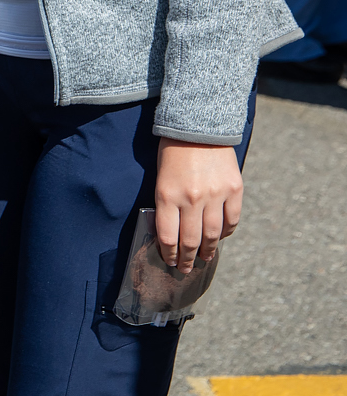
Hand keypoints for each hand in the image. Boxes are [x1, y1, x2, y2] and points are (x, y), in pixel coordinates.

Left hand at [154, 139, 242, 273]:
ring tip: (204, 259)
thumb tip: (173, 232)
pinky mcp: (234, 190)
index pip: (167, 236)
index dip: (169, 254)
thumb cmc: (173, 151)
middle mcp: (191, 198)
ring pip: (212, 235)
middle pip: (190, 240)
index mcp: (167, 195)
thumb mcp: (161, 177)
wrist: (199, 126)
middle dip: (188, 259)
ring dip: (207, 251)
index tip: (170, 262)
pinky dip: (225, 233)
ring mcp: (215, 195)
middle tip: (187, 269)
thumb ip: (167, 203)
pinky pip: (231, 220)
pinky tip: (219, 238)